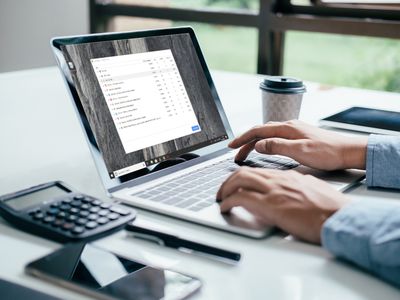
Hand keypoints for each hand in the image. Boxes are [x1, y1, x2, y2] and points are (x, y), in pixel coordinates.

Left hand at [217, 168, 350, 243]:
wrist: (339, 216)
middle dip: (228, 181)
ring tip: (220, 198)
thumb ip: (298, 185)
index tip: (236, 184)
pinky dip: (228, 201)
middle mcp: (278, 179)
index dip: (242, 177)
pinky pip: (240, 197)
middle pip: (244, 172)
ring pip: (239, 179)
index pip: (257, 171)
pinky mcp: (271, 204)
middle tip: (222, 191)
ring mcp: (274, 190)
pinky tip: (225, 208)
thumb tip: (291, 188)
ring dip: (225, 189)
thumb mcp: (313, 189)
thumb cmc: (331, 207)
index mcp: (287, 176)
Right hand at [229, 120, 367, 170]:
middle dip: (246, 142)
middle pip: (261, 132)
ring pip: (268, 134)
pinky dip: (265, 143)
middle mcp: (289, 126)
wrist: (348, 151)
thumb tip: (259, 145)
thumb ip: (277, 147)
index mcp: (287, 128)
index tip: (231, 146)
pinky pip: (276, 137)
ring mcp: (294, 130)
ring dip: (255, 143)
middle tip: (235, 153)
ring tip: (246, 153)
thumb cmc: (328, 152)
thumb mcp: (300, 151)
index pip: (258, 131)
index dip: (243, 138)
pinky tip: (266, 149)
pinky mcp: (299, 136)